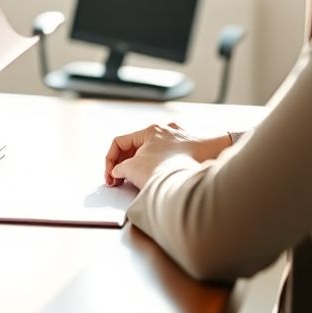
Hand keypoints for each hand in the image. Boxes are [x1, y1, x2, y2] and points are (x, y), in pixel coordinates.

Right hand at [103, 122, 232, 188]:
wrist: (202, 178)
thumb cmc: (171, 168)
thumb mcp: (134, 169)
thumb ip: (120, 169)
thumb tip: (118, 172)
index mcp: (150, 130)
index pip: (119, 142)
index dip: (110, 160)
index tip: (110, 177)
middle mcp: (166, 131)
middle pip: (136, 147)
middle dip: (125, 164)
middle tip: (120, 181)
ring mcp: (181, 141)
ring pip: (153, 154)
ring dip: (142, 167)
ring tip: (140, 182)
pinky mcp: (192, 153)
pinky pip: (170, 160)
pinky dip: (160, 169)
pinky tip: (160, 181)